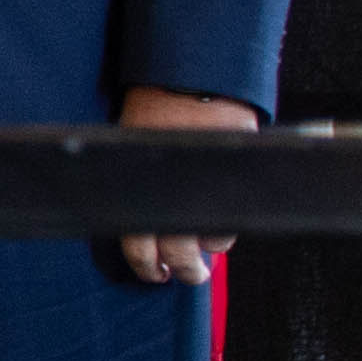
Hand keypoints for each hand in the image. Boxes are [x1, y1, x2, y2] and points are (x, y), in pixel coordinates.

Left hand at [113, 86, 260, 284]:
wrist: (189, 86)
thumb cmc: (153, 114)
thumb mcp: (131, 153)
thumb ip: (135, 191)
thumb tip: (141, 226)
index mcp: (137, 195)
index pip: (137, 247)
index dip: (146, 266)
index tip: (155, 273)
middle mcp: (169, 200)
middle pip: (177, 254)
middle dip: (184, 270)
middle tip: (189, 274)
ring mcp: (202, 196)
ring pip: (208, 244)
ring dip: (207, 252)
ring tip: (205, 256)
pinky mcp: (229, 188)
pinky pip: (230, 224)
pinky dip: (224, 232)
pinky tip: (219, 229)